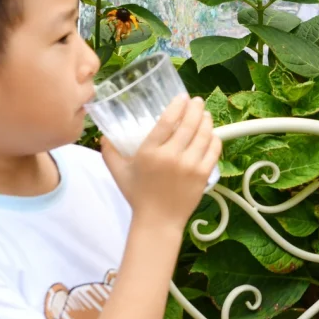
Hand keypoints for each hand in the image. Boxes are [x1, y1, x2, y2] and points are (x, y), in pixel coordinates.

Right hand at [101, 95, 220, 229]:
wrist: (158, 221)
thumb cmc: (138, 196)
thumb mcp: (119, 172)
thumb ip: (110, 152)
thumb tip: (104, 136)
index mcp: (150, 153)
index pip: (167, 121)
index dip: (177, 105)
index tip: (182, 97)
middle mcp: (172, 157)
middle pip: (189, 124)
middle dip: (196, 108)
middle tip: (197, 101)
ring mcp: (190, 166)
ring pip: (204, 135)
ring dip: (206, 120)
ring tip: (205, 114)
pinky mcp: (203, 175)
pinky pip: (213, 150)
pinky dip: (214, 139)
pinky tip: (211, 134)